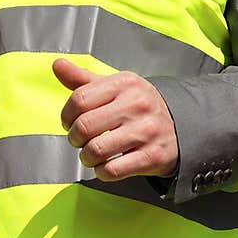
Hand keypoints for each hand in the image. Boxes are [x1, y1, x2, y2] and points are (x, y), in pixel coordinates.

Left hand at [53, 58, 178, 182]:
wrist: (180, 126)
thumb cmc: (137, 106)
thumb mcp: (114, 87)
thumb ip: (83, 79)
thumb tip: (57, 65)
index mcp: (125, 83)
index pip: (79, 100)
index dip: (66, 115)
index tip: (68, 122)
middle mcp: (137, 104)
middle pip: (84, 126)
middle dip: (74, 138)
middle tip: (79, 141)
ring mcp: (147, 131)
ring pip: (96, 150)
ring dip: (86, 157)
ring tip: (91, 154)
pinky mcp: (152, 156)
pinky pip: (112, 170)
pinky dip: (101, 172)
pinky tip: (105, 165)